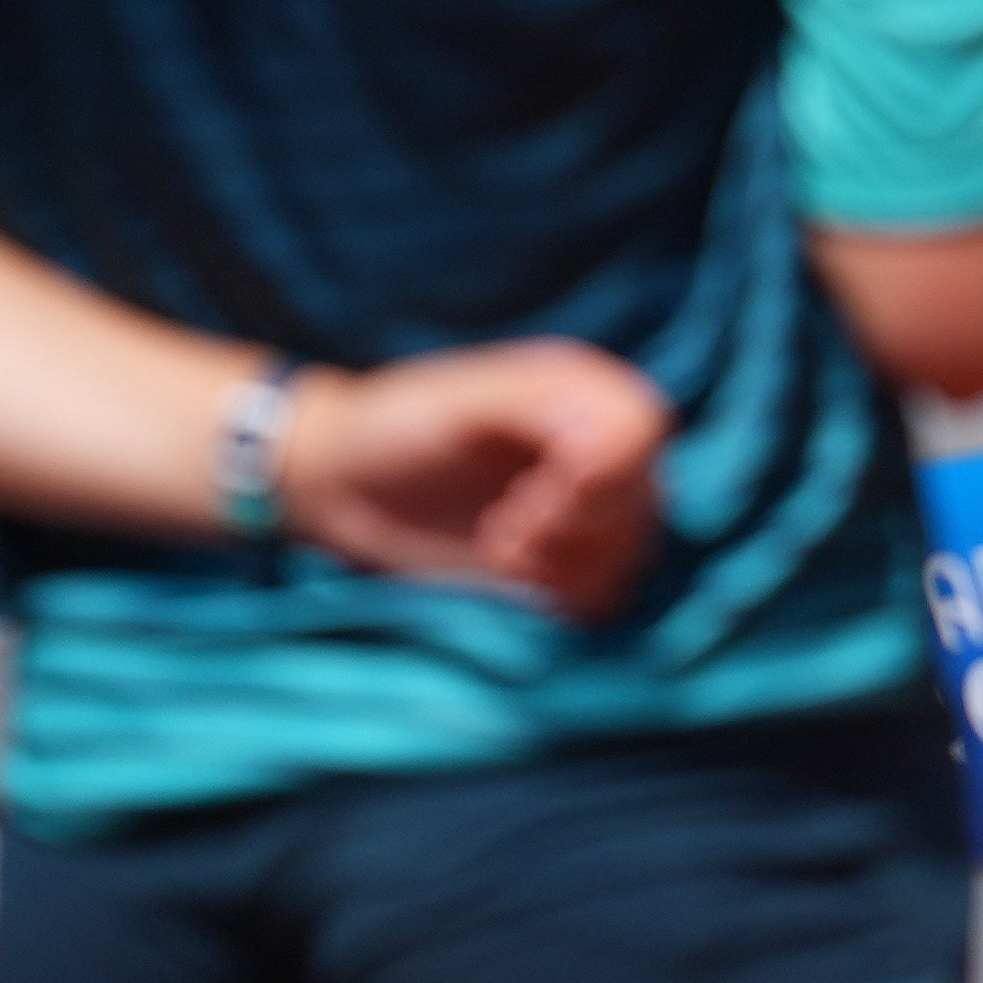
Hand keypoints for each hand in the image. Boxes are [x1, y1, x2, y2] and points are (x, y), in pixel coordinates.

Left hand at [276, 339, 672, 620]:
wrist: (339, 481)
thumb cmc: (395, 426)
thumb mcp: (466, 401)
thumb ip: (547, 405)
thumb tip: (612, 452)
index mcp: (583, 390)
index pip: (642, 433)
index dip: (599, 478)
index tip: (532, 495)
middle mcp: (598, 446)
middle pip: (643, 498)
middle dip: (575, 524)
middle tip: (505, 525)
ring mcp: (585, 507)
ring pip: (631, 550)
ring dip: (565, 561)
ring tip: (500, 544)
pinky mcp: (564, 562)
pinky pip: (606, 592)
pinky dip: (562, 592)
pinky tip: (509, 571)